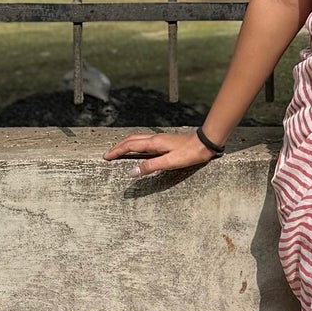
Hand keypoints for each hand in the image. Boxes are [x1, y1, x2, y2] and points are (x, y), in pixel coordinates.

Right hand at [103, 130, 217, 176]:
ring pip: (137, 139)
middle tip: (108, 154)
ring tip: (118, 151)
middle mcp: (154, 138)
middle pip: (131, 140)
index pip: (129, 146)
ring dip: (126, 144)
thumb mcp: (169, 162)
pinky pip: (144, 141)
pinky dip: (135, 145)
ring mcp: (160, 138)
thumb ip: (150, 167)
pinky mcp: (165, 141)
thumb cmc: (189, 153)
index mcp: (153, 143)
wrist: (205, 143)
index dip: (117, 151)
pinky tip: (138, 150)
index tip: (106, 156)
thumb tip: (131, 171)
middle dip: (118, 147)